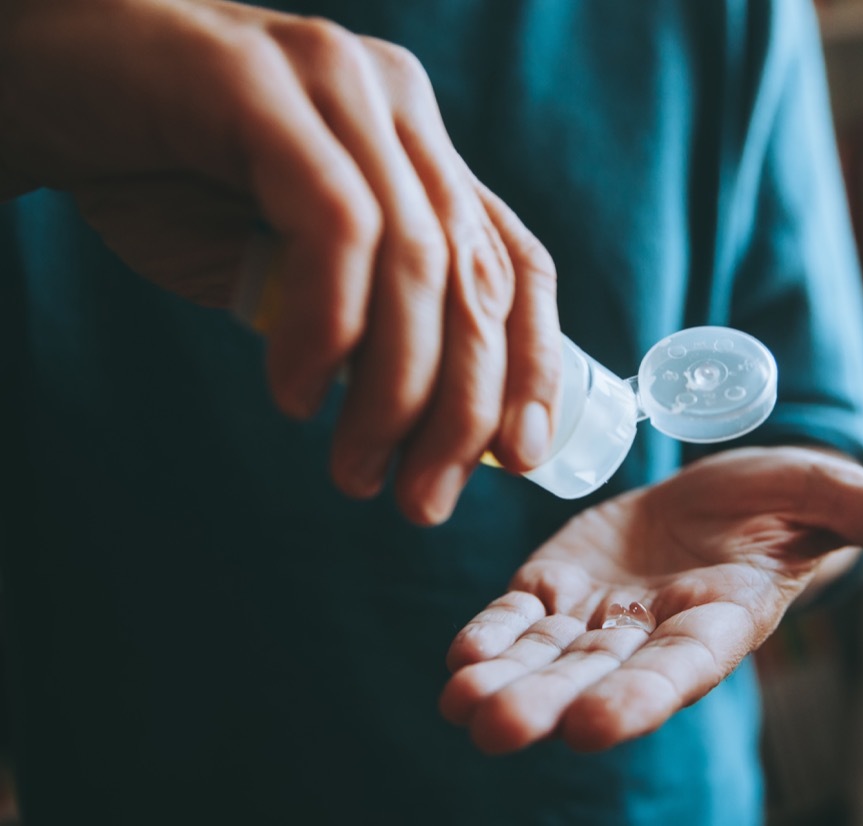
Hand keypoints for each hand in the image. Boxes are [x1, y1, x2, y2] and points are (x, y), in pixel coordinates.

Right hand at [0, 0, 559, 522]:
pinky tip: (294, 394)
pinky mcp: (263, 85)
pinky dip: (326, 330)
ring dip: (394, 393)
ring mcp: (337, 86)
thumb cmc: (160, 180)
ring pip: (417, 262)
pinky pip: (334, 227)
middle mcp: (397, 108)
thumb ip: (362, 318)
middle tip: (422, 503)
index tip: (521, 462)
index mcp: (420, 149)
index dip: (532, 366)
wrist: (39, 83)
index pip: (514, 263)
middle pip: (476, 276)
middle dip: (463, 411)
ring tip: (354, 471)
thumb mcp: (285, 264)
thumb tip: (434, 426)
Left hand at [440, 446, 862, 752]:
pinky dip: (490, 639)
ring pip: (548, 657)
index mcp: (723, 615)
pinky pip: (521, 619)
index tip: (593, 725)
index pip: (685, 662)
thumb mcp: (841, 497)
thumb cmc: (788, 500)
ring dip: (505, 681)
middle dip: (551, 702)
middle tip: (496, 729)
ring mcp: (602, 612)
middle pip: (600, 674)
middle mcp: (655, 629)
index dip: (642, 690)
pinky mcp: (560, 585)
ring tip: (461, 707)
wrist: (720, 494)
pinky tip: (457, 660)